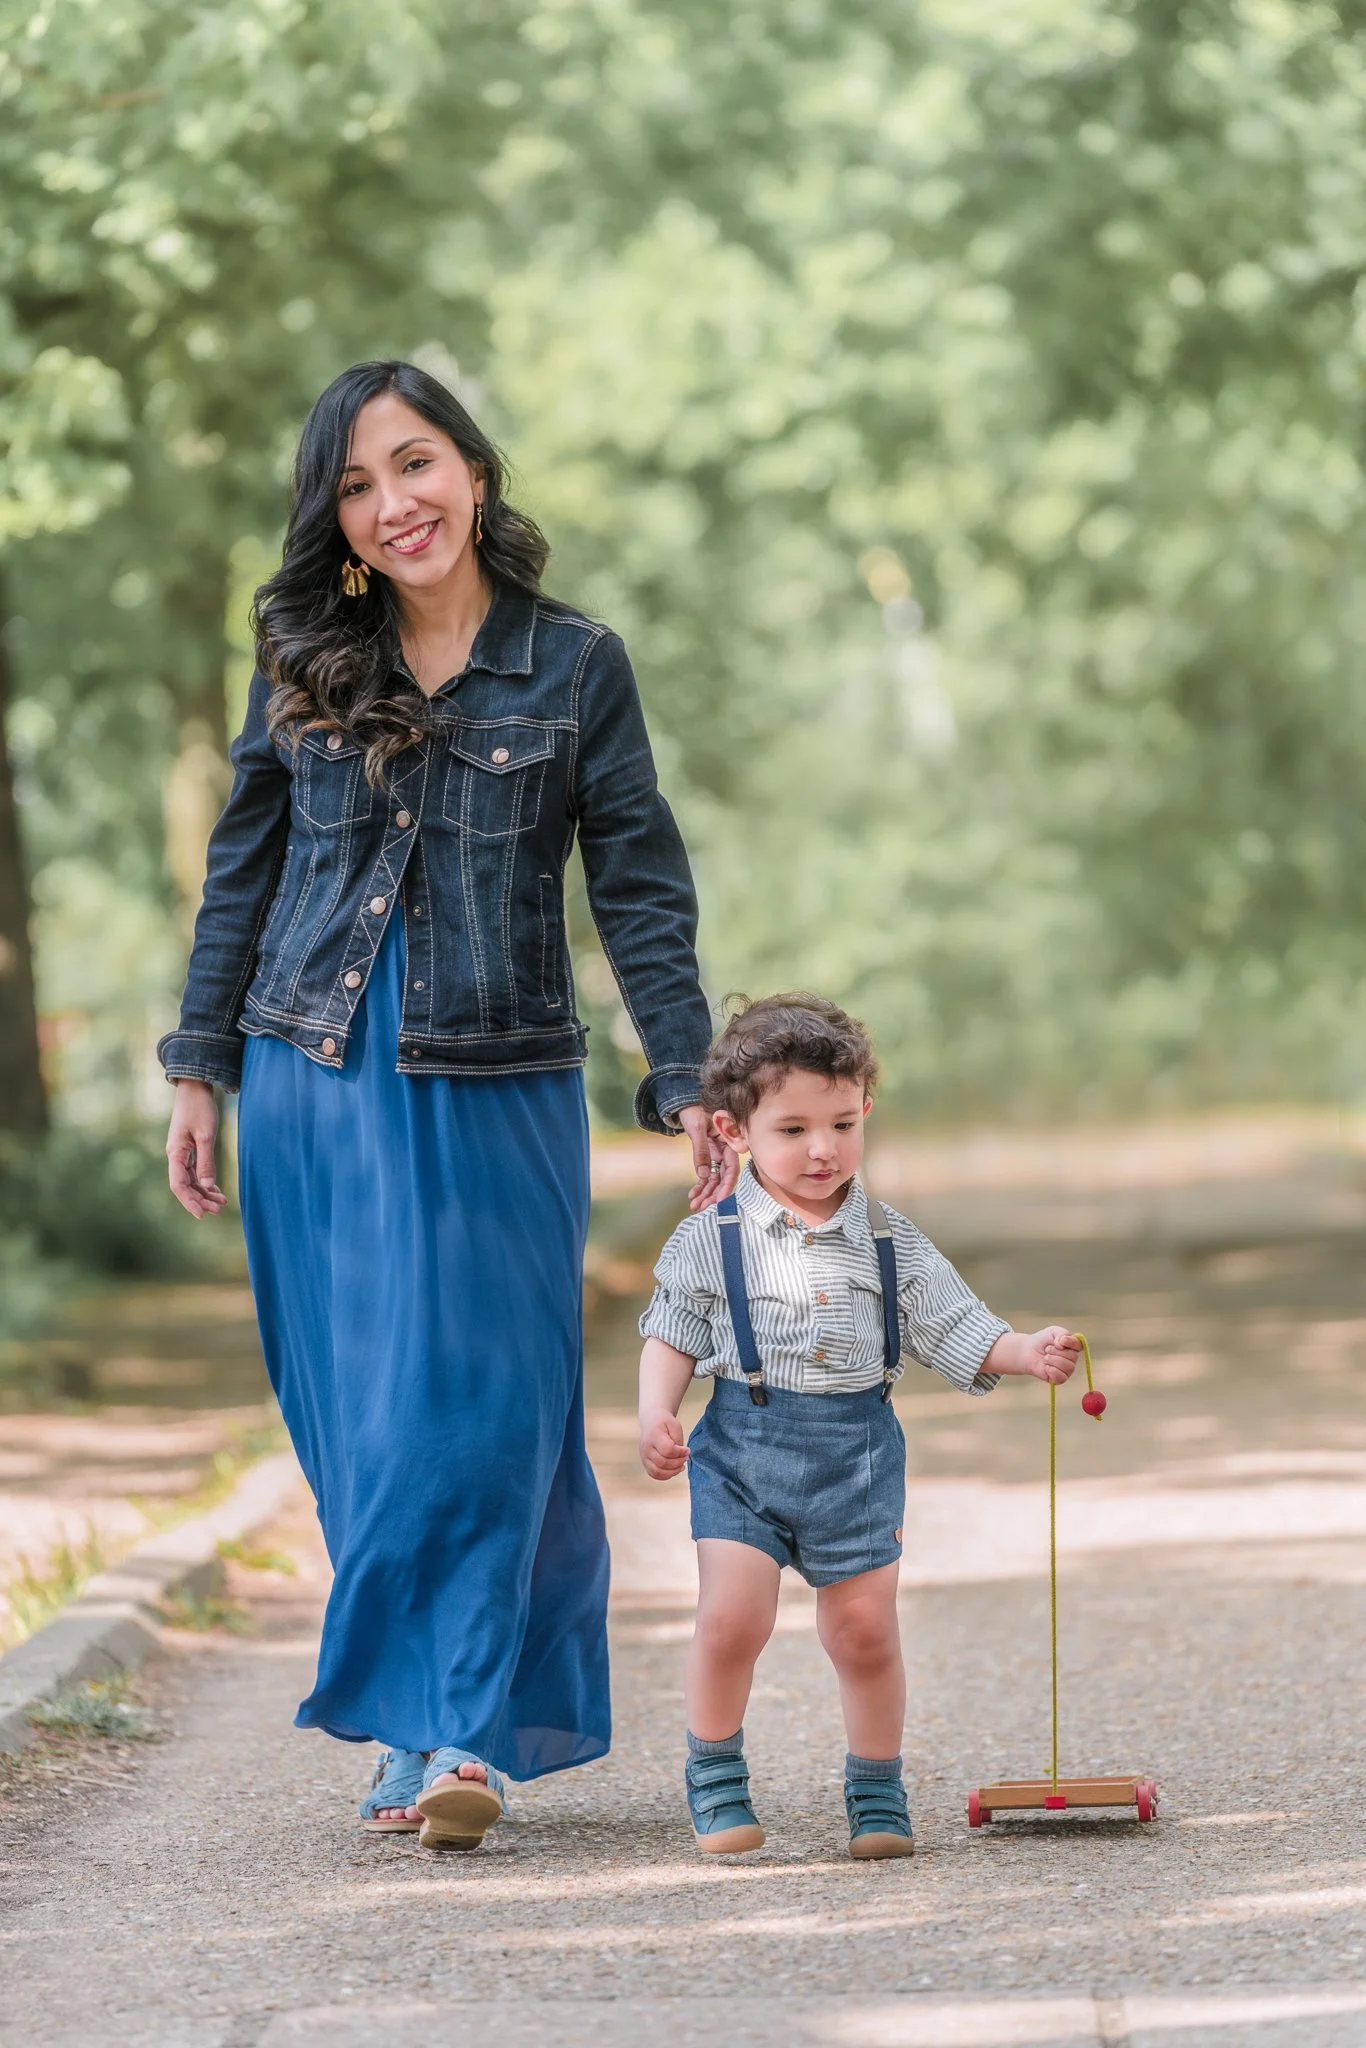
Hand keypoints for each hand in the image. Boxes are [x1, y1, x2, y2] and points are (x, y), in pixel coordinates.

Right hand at [166, 1080, 226, 1218]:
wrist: (195, 1088)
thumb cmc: (199, 1108)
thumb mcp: (206, 1135)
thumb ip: (206, 1162)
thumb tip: (206, 1187)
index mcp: (175, 1153)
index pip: (179, 1185)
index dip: (190, 1202)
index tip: (202, 1214)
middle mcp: (176, 1156)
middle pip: (185, 1186)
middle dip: (200, 1200)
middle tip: (218, 1210)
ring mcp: (183, 1154)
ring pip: (192, 1181)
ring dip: (205, 1193)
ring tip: (222, 1203)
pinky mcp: (191, 1150)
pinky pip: (196, 1172)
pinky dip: (206, 1182)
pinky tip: (217, 1191)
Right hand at [639, 1409, 688, 1480]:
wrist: (651, 1421)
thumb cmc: (664, 1423)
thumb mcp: (675, 1426)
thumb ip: (678, 1440)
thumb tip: (681, 1455)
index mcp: (654, 1435)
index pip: (667, 1450)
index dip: (680, 1453)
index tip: (687, 1450)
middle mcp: (646, 1447)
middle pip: (662, 1463)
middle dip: (678, 1463)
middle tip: (686, 1458)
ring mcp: (644, 1456)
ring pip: (657, 1472)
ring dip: (672, 1472)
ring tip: (681, 1466)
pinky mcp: (644, 1462)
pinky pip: (654, 1474)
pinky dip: (665, 1475)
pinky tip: (673, 1470)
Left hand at [676, 1103, 738, 1211]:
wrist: (686, 1104)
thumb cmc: (694, 1110)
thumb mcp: (697, 1128)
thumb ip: (701, 1150)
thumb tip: (704, 1174)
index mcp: (729, 1141)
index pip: (732, 1168)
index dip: (727, 1185)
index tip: (719, 1199)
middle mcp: (725, 1151)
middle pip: (723, 1177)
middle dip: (713, 1194)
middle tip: (702, 1206)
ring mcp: (717, 1155)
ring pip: (714, 1179)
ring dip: (706, 1193)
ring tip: (695, 1205)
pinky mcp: (709, 1157)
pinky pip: (707, 1175)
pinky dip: (700, 1186)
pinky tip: (693, 1195)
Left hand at [1020, 1326, 1080, 1383]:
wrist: (1028, 1351)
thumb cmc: (1042, 1341)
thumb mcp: (1053, 1331)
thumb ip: (1062, 1334)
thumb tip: (1063, 1344)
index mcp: (1073, 1347)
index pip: (1080, 1345)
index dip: (1071, 1343)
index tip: (1061, 1341)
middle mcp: (1072, 1359)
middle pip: (1073, 1356)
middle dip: (1056, 1351)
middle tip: (1047, 1349)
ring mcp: (1067, 1370)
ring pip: (1068, 1367)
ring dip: (1052, 1360)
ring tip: (1045, 1358)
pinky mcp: (1059, 1379)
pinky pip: (1061, 1377)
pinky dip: (1051, 1370)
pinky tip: (1046, 1367)